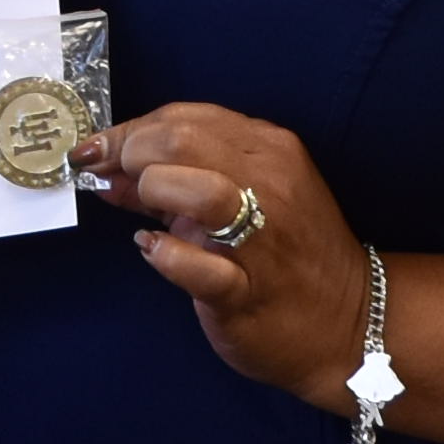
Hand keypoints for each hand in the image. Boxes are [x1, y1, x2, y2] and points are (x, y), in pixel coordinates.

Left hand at [86, 106, 369, 410]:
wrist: (345, 326)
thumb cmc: (287, 255)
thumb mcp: (244, 198)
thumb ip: (180, 177)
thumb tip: (108, 166)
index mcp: (270, 150)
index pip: (187, 117)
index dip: (131, 129)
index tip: (97, 150)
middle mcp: (271, 184)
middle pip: (183, 140)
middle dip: (131, 153)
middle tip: (110, 178)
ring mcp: (262, 239)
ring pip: (197, 189)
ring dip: (150, 191)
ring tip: (143, 210)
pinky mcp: (246, 292)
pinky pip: (197, 266)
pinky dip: (164, 254)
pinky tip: (153, 248)